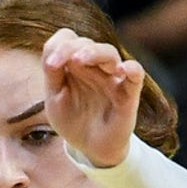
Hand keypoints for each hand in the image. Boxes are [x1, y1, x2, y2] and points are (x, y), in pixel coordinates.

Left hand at [41, 27, 144, 169]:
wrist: (91, 148)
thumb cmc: (73, 121)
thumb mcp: (56, 100)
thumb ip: (53, 77)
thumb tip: (50, 57)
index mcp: (75, 64)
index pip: (69, 39)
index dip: (58, 45)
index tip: (50, 64)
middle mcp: (94, 66)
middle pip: (86, 43)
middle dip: (70, 49)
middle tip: (56, 64)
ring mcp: (112, 78)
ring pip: (109, 53)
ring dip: (94, 53)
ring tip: (79, 60)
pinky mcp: (128, 94)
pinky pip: (136, 74)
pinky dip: (132, 68)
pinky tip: (122, 70)